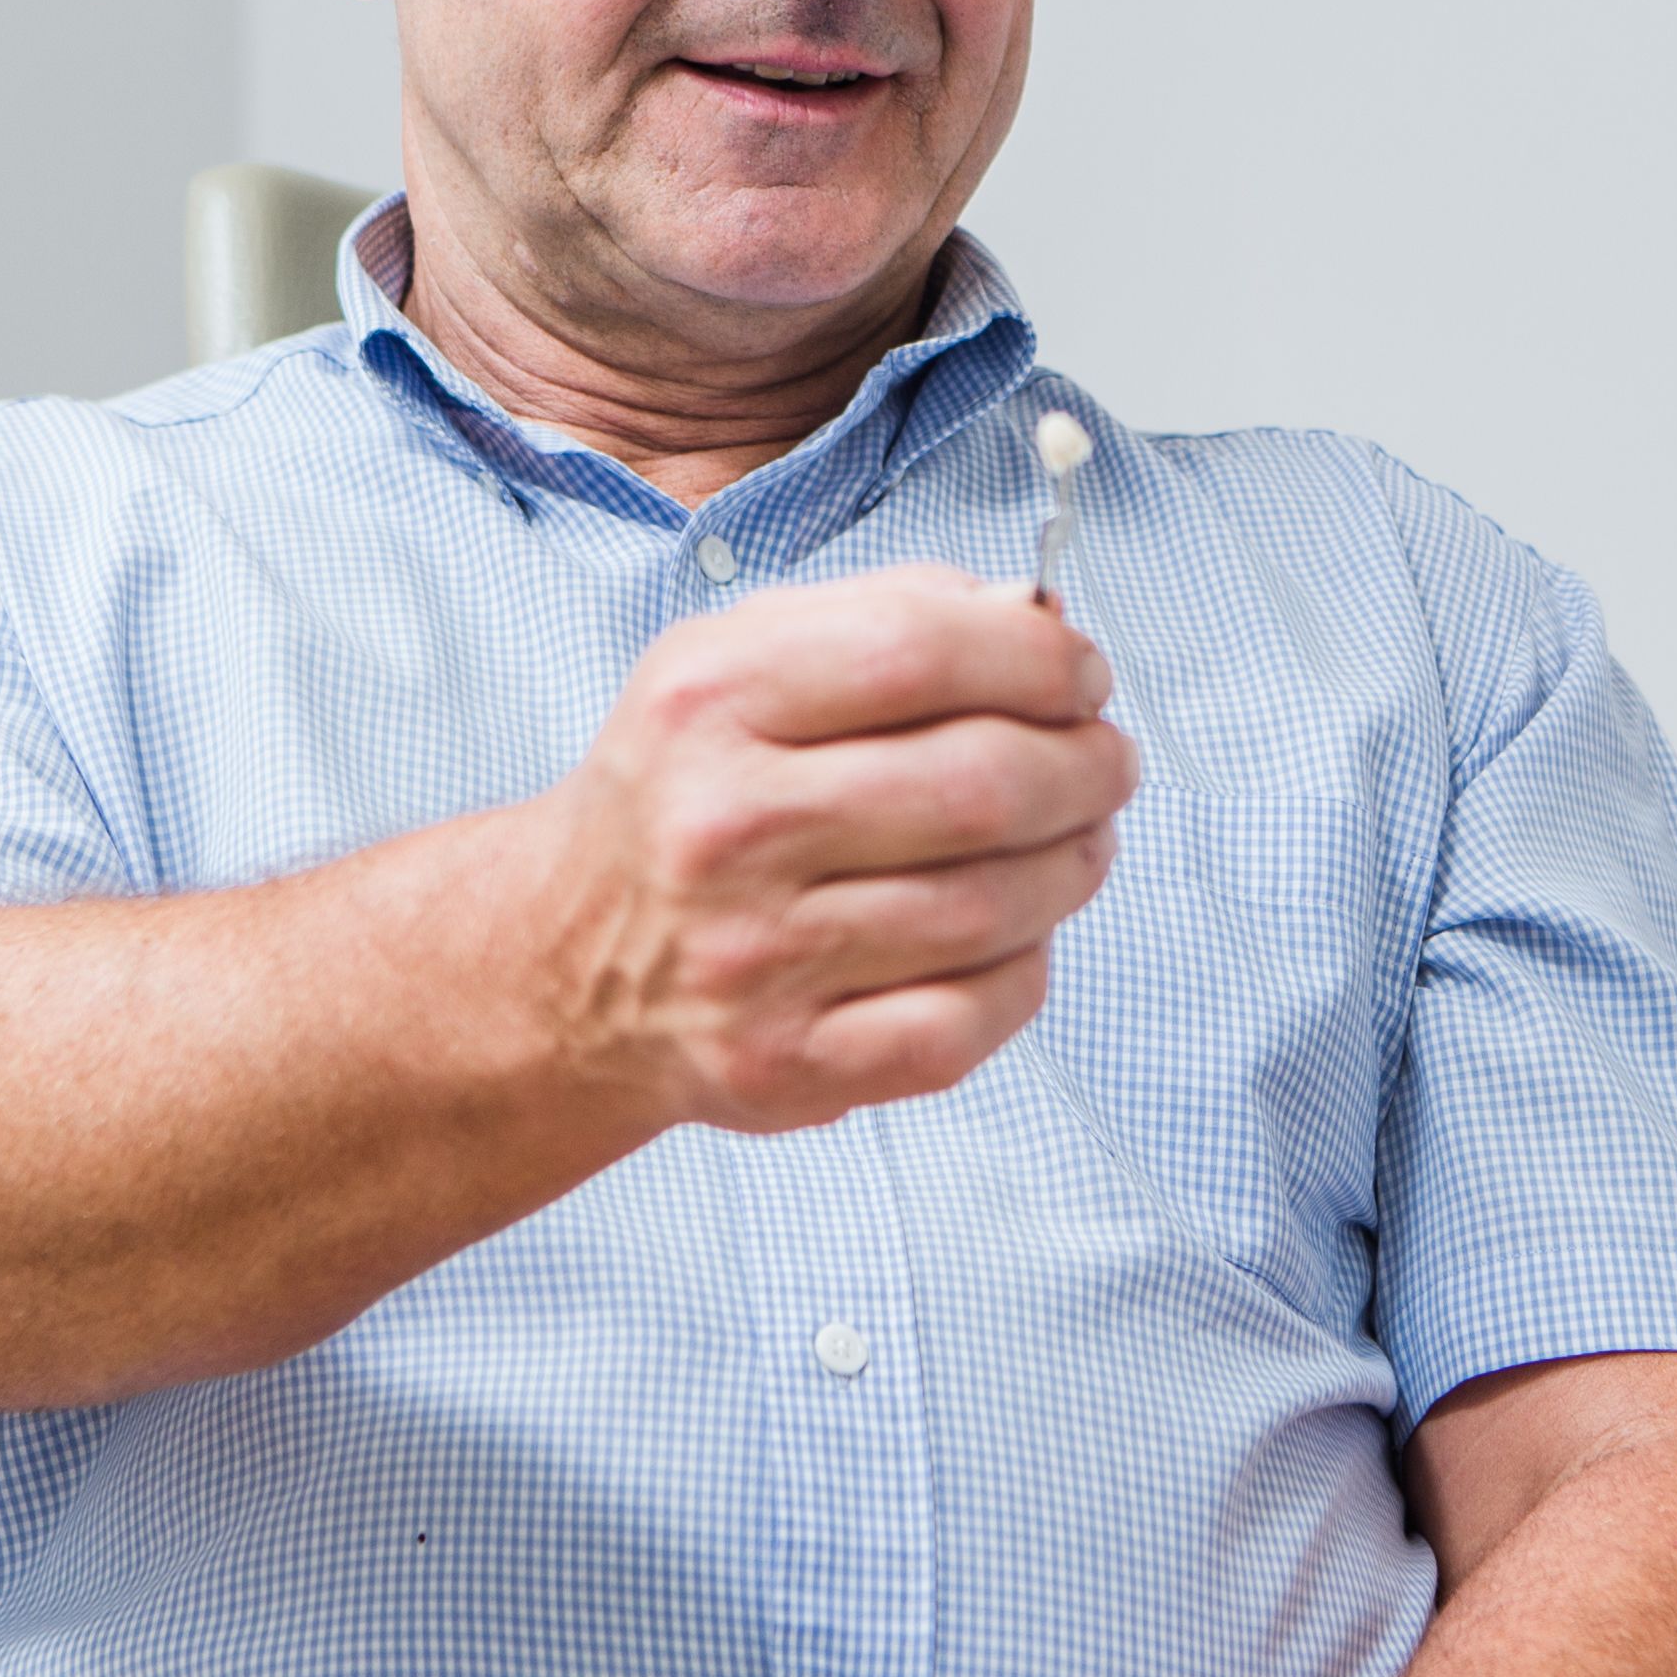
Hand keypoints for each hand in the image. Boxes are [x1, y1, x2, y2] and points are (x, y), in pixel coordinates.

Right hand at [532, 566, 1133, 1132]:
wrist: (568, 962)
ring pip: (990, 906)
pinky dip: (1025, 970)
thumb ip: (888, 614)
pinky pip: (965, 1020)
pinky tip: (1016, 936)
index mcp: (710, 700)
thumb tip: (1042, 621)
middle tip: (1107, 762)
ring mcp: (752, 957)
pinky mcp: (786, 1063)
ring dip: (1073, 866)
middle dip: (1085, 766)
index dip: (1041, 658)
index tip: (1084, 674)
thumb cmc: (689, 793)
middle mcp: (723, 828)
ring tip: (1080, 841)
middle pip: (979, 784)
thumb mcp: (738, 661)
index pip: (921, 650)